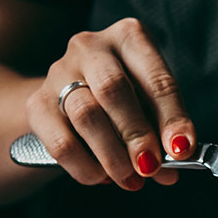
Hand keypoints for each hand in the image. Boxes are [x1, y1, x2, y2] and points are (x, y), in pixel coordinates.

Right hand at [25, 18, 195, 189]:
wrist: (68, 100)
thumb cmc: (123, 101)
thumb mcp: (150, 107)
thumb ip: (162, 134)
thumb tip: (170, 172)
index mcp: (129, 38)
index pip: (156, 78)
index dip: (171, 117)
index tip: (181, 150)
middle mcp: (90, 47)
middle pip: (113, 89)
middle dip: (136, 134)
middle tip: (150, 166)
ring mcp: (58, 72)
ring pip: (85, 115)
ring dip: (112, 155)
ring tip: (130, 180)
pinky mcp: (36, 104)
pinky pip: (60, 142)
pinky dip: (85, 166)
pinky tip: (102, 178)